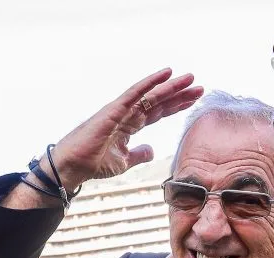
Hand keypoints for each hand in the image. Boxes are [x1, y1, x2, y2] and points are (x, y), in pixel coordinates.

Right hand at [47, 68, 202, 188]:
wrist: (74, 167)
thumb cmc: (94, 163)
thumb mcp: (125, 162)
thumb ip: (139, 154)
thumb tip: (152, 150)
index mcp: (130, 125)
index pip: (158, 112)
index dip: (176, 105)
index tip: (194, 99)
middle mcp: (127, 114)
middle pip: (159, 101)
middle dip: (179, 94)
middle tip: (199, 87)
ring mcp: (121, 110)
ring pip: (151, 95)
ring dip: (171, 86)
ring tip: (190, 78)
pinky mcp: (113, 110)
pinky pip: (135, 94)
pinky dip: (150, 83)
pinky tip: (165, 74)